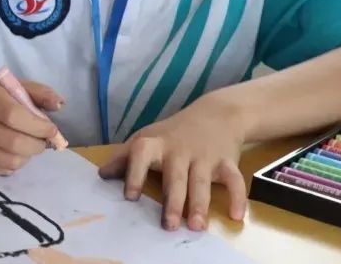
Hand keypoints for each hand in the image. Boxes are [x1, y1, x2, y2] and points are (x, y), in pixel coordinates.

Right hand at [0, 80, 63, 174]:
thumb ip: (40, 93)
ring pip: (11, 161)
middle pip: (14, 143)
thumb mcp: (15, 88)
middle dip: (37, 145)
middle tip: (42, 141)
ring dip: (27, 156)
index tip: (51, 130)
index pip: (13, 115)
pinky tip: (11, 152)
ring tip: (27, 145)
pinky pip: (2, 170)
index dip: (37, 126)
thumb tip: (59, 104)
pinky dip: (14, 164)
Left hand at [98, 94, 247, 231]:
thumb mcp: (146, 138)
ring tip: (197, 226)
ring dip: (200, 204)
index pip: (141, 155)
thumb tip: (101, 174)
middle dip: (173, 201)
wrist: (216, 114)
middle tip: (169, 225)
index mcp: (155, 144)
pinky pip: (234, 180)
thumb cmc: (173, 132)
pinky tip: (237, 216)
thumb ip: (125, 157)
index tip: (130, 196)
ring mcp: (204, 156)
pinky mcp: (227, 162)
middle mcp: (179, 150)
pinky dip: (238, 197)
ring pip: (202, 181)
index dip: (134, 174)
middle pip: (175, 177)